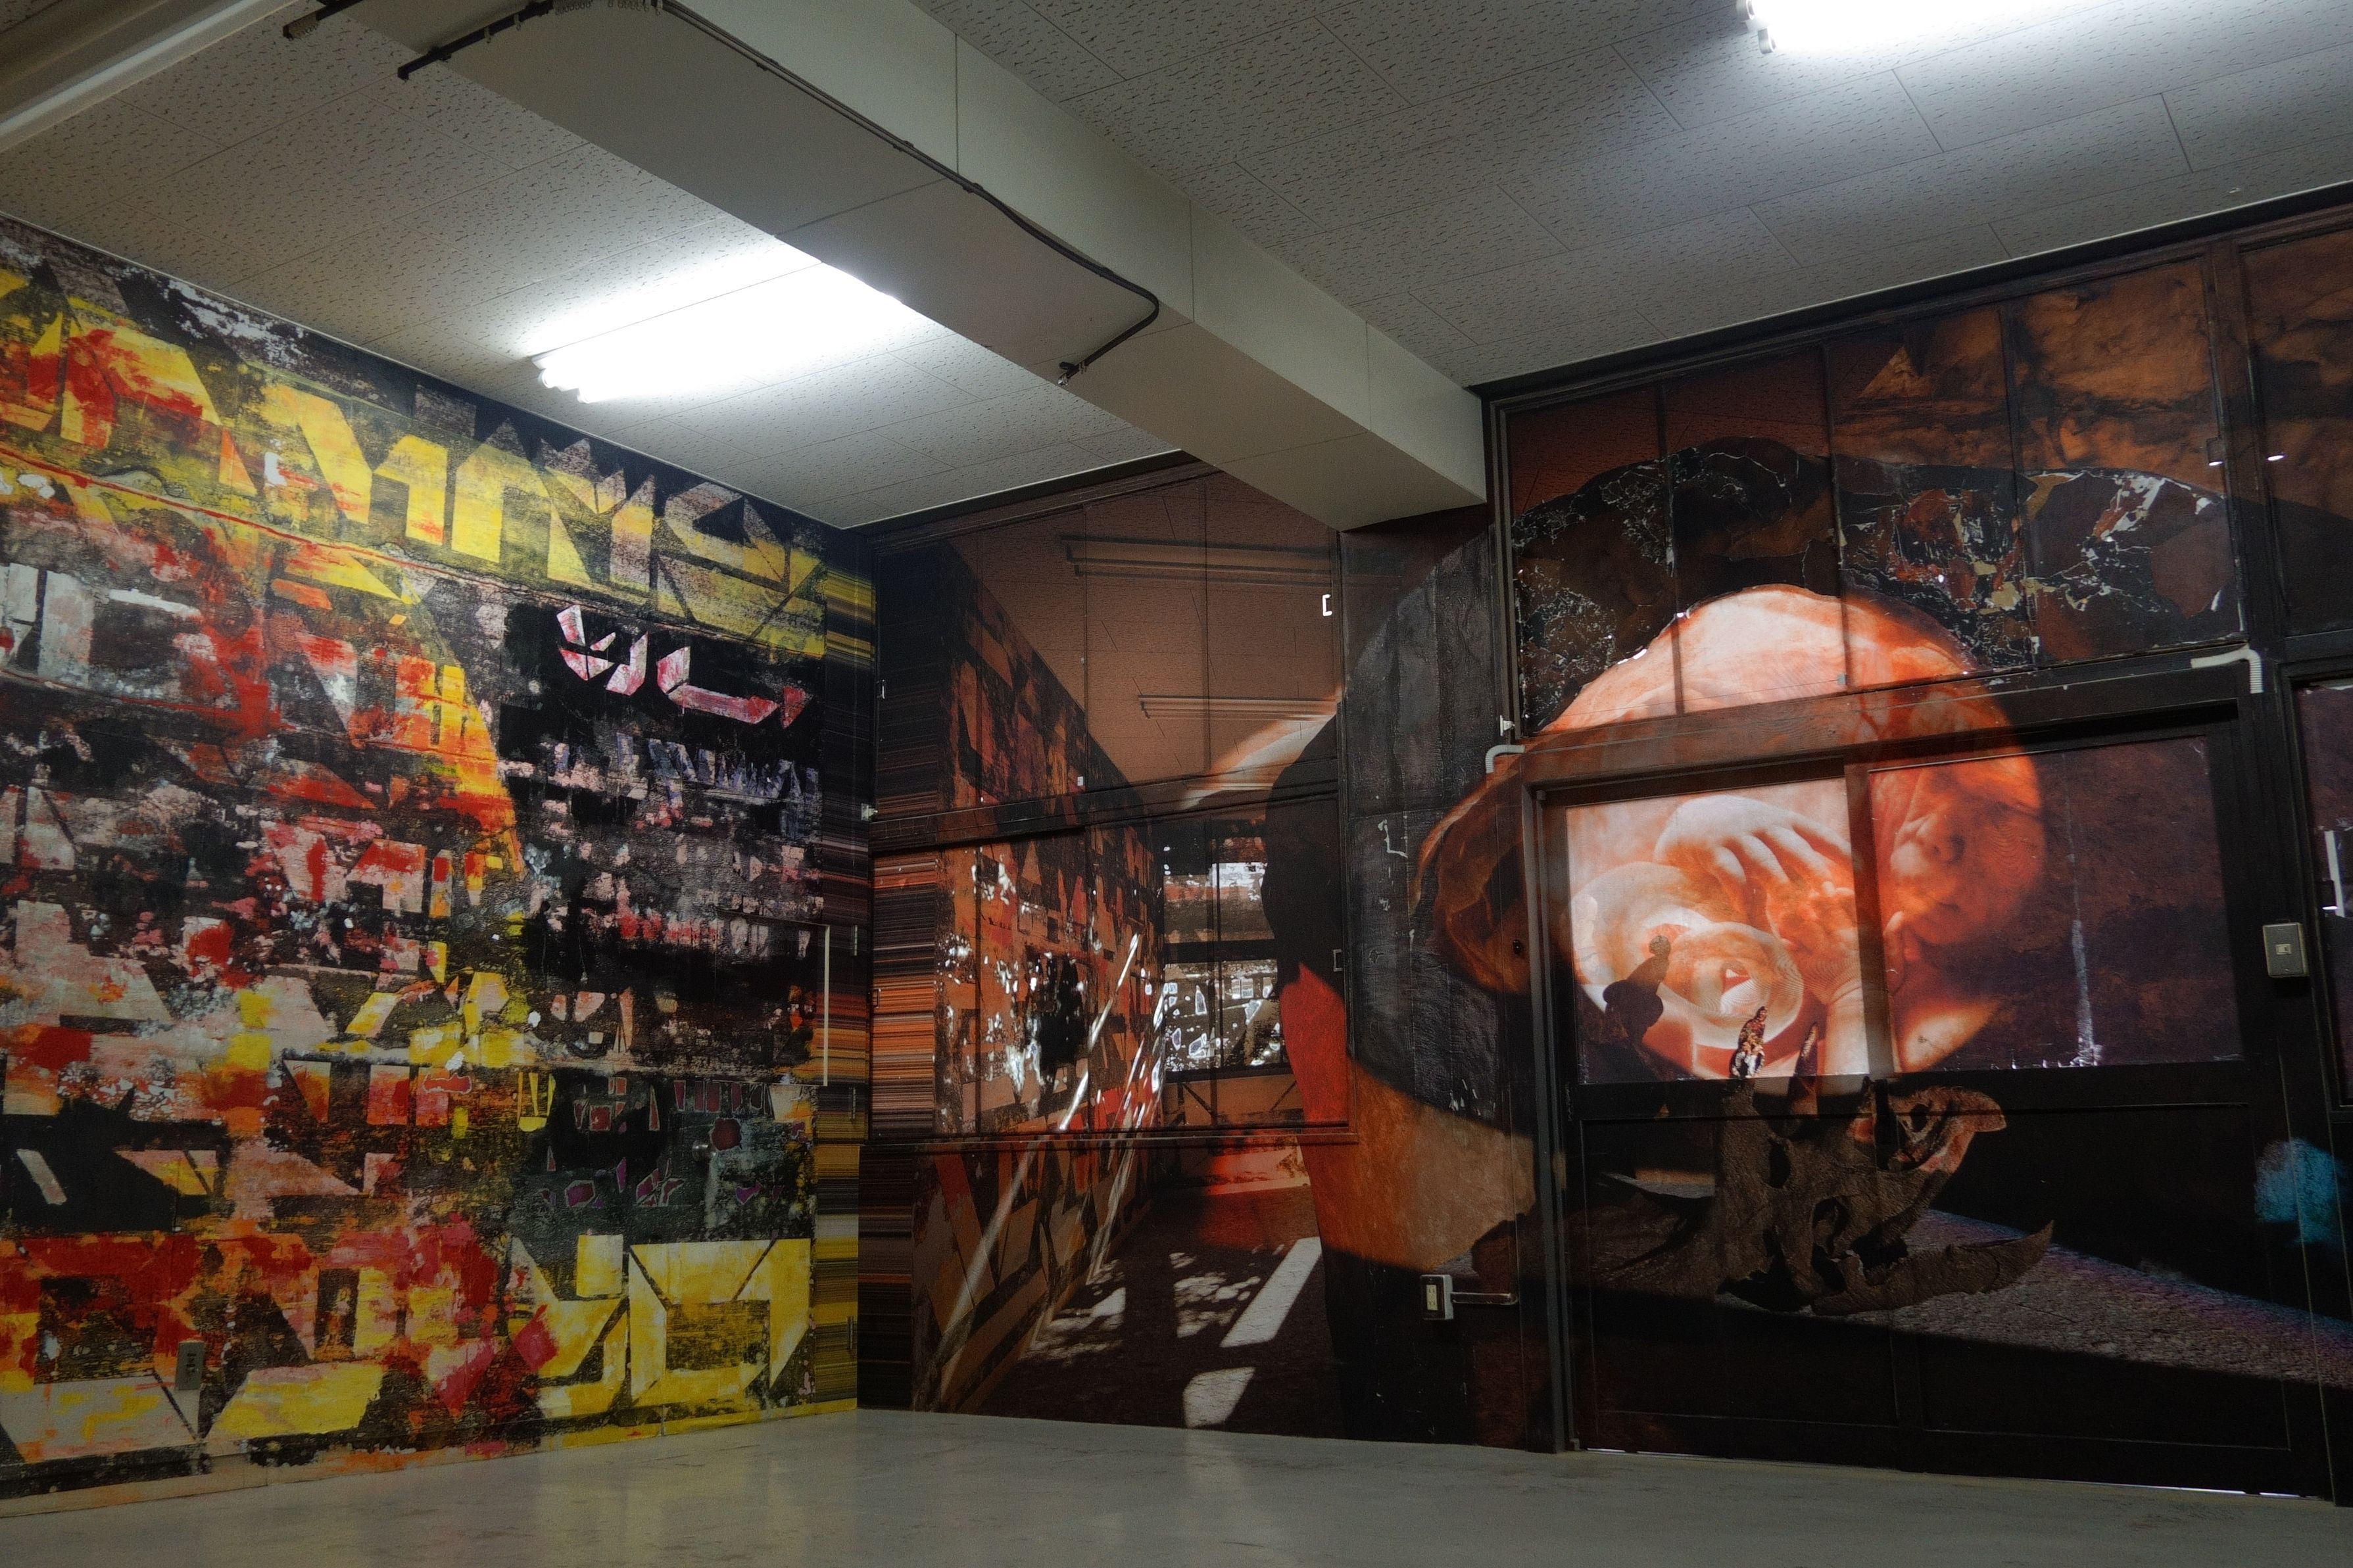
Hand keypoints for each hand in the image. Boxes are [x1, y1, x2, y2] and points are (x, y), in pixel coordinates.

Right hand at [1656, 795, 1857, 1000]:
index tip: (1865, 874)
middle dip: (1814, 873)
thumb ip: (1793, 853)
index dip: (1843, 853)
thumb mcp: (1768, 834)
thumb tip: (1830, 882)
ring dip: (1780, 888)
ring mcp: (1737, 835)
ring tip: (1794, 914)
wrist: (1689, 819)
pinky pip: (1731, 875)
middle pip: (1796, 848)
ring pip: (1765, 862)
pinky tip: (1748, 915)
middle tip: (1829, 898)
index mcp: (1783, 821)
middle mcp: (1763, 824)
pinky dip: (1741, 897)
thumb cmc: (1739, 834)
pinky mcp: (1711, 849)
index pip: (1820, 835)